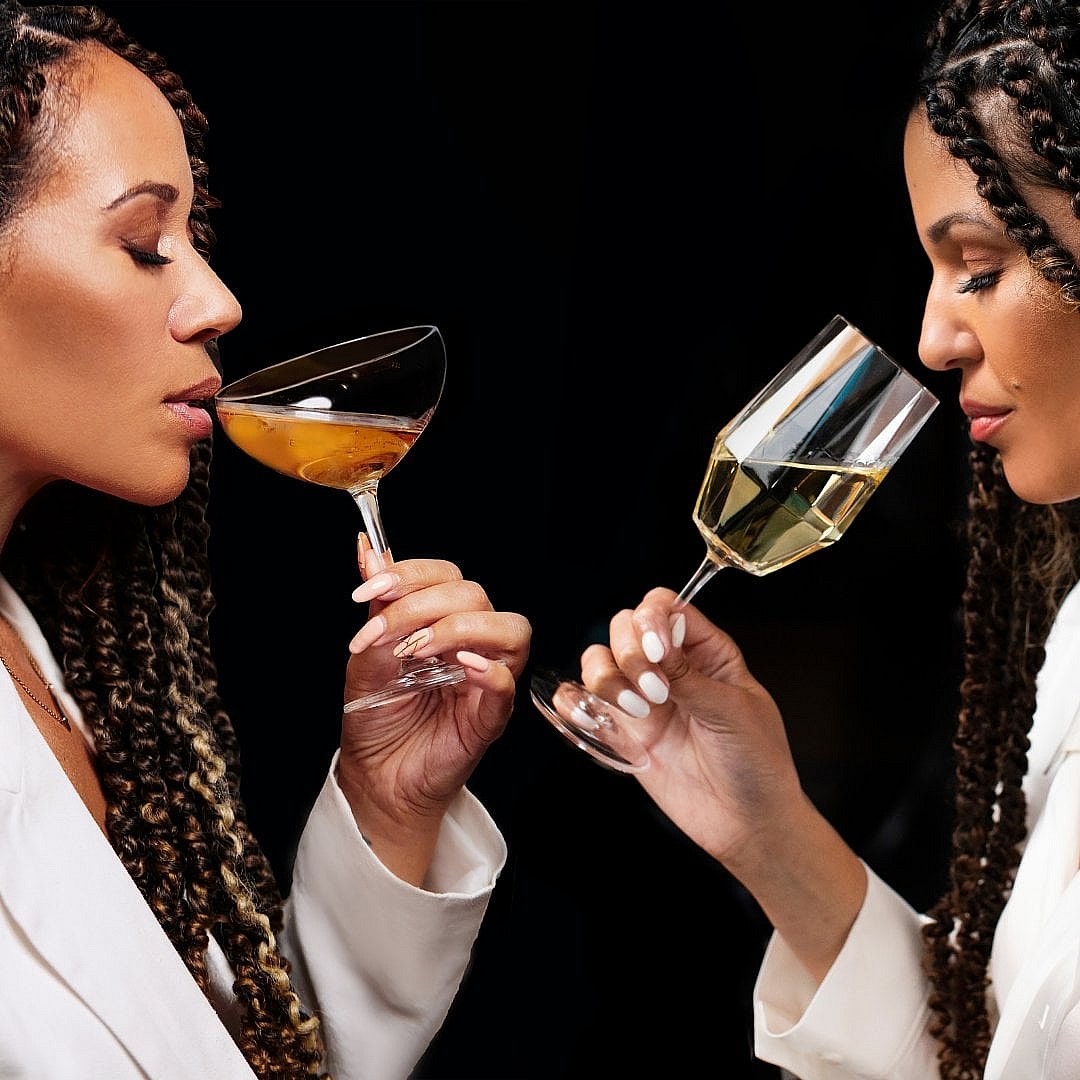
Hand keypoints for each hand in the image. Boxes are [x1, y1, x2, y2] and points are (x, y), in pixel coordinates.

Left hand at [338, 536, 529, 883]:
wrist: (375, 774)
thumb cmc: (377, 715)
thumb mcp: (366, 652)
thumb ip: (376, 605)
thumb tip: (369, 550)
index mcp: (444, 619)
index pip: (447, 575)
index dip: (411, 573)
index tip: (367, 589)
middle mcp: (472, 640)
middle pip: (473, 595)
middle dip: (421, 605)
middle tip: (381, 634)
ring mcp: (487, 675)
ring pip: (509, 628)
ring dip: (457, 628)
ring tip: (415, 652)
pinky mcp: (492, 714)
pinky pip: (508, 682)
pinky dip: (488, 669)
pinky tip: (459, 667)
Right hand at [580, 587, 867, 978]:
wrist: (748, 824)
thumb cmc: (758, 763)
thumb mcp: (732, 710)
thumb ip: (687, 675)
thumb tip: (653, 639)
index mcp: (705, 652)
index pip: (665, 607)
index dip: (651, 619)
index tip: (657, 650)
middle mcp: (669, 669)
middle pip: (624, 627)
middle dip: (628, 651)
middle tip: (653, 690)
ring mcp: (643, 700)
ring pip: (598, 660)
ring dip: (605, 678)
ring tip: (637, 711)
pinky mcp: (623, 734)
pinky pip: (582, 705)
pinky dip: (573, 703)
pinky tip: (592, 716)